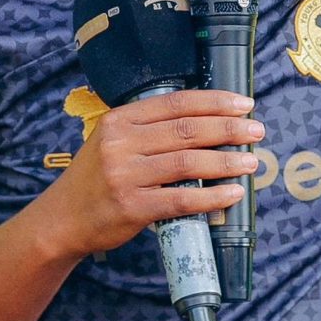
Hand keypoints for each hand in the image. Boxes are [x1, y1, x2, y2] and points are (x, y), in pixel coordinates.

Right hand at [37, 90, 261, 259]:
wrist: (63, 219)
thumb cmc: (96, 179)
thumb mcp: (112, 142)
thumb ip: (149, 129)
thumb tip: (207, 123)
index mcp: (119, 119)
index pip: (176, 103)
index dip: (215, 102)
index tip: (243, 104)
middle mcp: (120, 143)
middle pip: (187, 130)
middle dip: (229, 129)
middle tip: (256, 131)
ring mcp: (125, 175)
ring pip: (189, 163)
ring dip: (226, 162)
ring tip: (251, 162)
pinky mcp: (132, 207)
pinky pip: (182, 200)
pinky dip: (213, 197)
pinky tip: (233, 193)